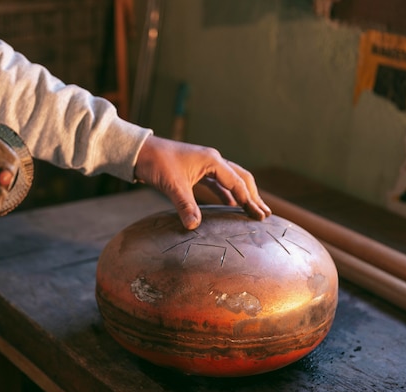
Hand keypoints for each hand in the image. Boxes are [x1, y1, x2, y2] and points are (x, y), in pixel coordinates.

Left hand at [135, 135, 270, 229]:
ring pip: (231, 180)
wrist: (140, 151)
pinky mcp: (197, 170)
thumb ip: (185, 205)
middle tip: (265, 215)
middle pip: (241, 178)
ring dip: (242, 195)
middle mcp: (213, 160)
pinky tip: (231, 206)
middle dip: (254, 196)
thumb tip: (194, 226)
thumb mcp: (172, 185)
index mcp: (212, 161)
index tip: (260, 217)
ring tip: (254, 210)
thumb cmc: (156, 163)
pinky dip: (227, 194)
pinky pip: (218, 183)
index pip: (237, 183)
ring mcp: (206, 164)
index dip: (249, 201)